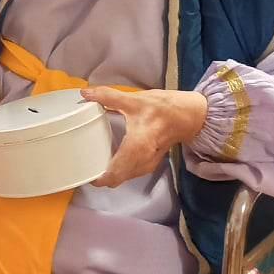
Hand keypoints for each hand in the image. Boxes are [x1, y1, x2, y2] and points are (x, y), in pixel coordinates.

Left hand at [84, 87, 207, 187]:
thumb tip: (86, 93)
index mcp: (137, 146)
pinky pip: (131, 173)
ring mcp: (148, 164)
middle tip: (85, 165)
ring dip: (111, 174)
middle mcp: (142, 161)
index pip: (114, 174)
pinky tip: (112, 160)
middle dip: (100, 177)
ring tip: (95, 163)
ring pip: (124, 178)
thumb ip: (108, 96)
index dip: (97, 178)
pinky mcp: (151, 163)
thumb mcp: (134, 99)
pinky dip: (121, 170)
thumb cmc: (163, 108)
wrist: (189, 116)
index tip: (84, 171)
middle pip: (117, 180)